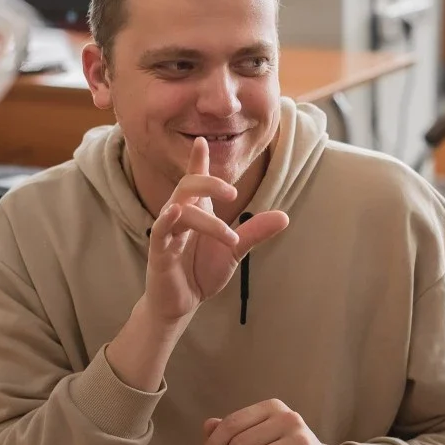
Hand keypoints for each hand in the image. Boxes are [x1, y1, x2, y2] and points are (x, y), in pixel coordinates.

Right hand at [143, 137, 287, 326]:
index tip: (202, 140)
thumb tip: (285, 216)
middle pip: (188, 185)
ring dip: (207, 220)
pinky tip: (175, 212)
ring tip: (231, 237)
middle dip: (208, 181)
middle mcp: (180, 214)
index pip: (196, 179)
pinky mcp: (158, 250)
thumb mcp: (234, 251)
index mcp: (197, 210)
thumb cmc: (201, 271)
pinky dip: (167, 219)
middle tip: (233, 192)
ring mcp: (168, 231)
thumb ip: (255, 232)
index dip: (198, 160)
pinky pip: (160, 230)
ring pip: (180, 208)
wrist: (182, 304)